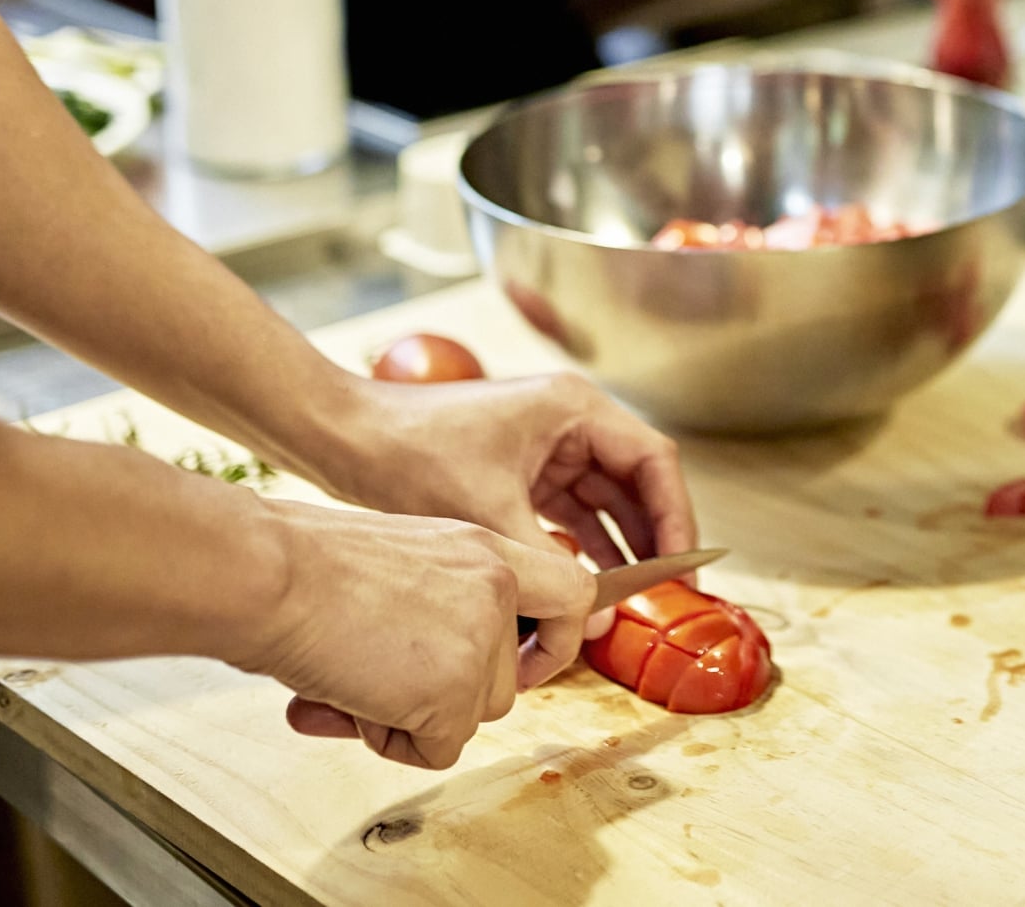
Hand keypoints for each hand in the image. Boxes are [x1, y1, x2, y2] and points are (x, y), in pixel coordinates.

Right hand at [248, 500, 591, 768]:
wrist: (267, 574)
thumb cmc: (300, 566)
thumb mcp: (394, 569)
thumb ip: (429, 614)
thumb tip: (415, 686)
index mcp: (483, 547)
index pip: (569, 591)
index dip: (552, 639)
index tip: (522, 664)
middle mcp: (496, 586)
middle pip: (508, 679)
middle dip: (451, 698)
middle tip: (382, 685)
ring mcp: (481, 638)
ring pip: (473, 716)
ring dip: (412, 717)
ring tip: (352, 680)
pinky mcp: (453, 690)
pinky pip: (437, 749)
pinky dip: (389, 742)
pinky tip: (349, 699)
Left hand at [311, 372, 698, 686]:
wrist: (343, 437)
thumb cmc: (410, 453)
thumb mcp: (489, 513)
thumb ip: (551, 564)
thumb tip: (598, 615)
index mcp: (574, 409)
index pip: (653, 460)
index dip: (675, 516)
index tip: (682, 567)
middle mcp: (570, 420)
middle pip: (636, 481)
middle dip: (652, 537)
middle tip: (669, 593)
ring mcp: (546, 445)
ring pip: (605, 500)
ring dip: (619, 545)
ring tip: (632, 599)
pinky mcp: (522, 469)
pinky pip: (571, 511)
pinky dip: (582, 546)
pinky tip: (587, 586)